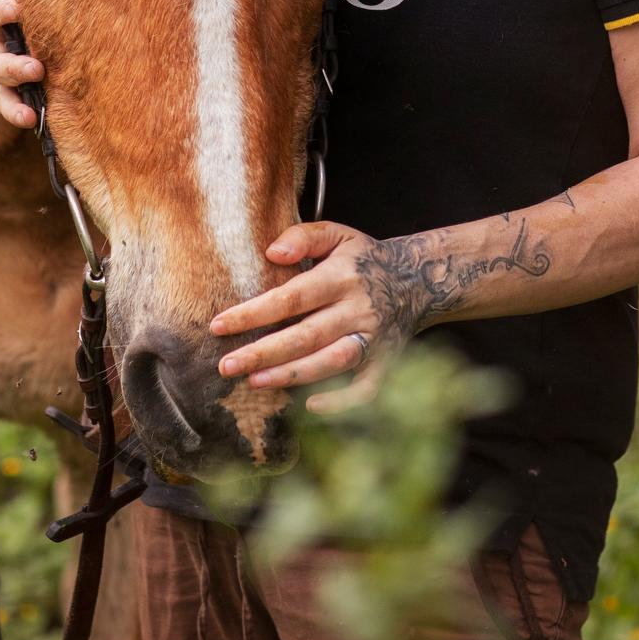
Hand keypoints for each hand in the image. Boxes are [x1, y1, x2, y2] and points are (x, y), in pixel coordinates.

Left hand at [210, 222, 394, 415]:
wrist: (420, 279)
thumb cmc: (364, 259)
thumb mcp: (338, 234)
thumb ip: (304, 236)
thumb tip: (272, 253)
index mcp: (341, 277)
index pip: (291, 297)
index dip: (254, 313)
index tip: (219, 325)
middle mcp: (357, 309)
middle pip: (305, 335)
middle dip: (263, 353)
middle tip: (226, 366)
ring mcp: (373, 339)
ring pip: (331, 362)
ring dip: (292, 375)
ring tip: (254, 382)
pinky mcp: (386, 362)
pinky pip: (366, 388)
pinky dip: (342, 401)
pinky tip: (311, 405)